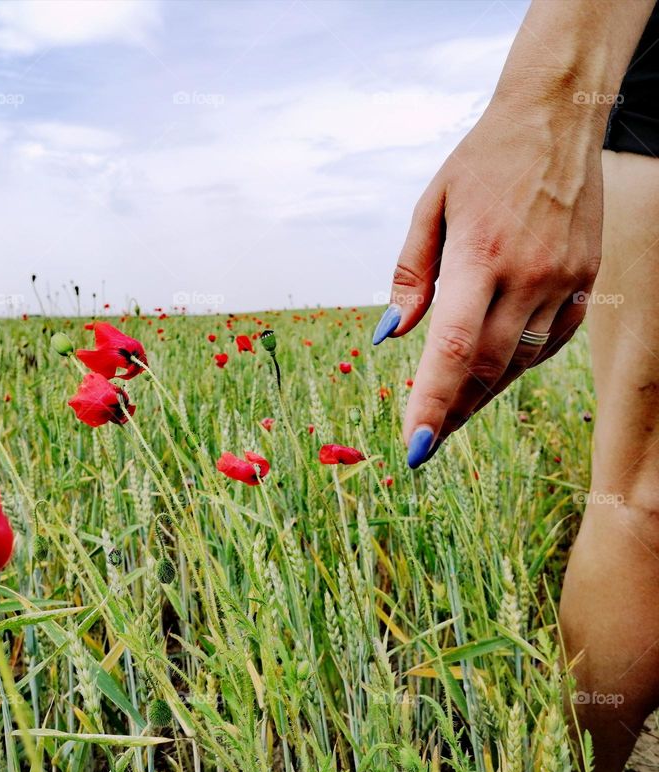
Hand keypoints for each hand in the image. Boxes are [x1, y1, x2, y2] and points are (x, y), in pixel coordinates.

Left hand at [374, 95, 603, 466]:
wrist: (557, 121)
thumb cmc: (481, 162)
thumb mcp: (431, 206)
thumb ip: (411, 275)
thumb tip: (391, 335)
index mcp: (480, 254)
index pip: (454, 347)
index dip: (432, 401)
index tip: (414, 446)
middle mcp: (528, 275)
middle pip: (487, 368)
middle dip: (451, 411)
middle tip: (423, 443)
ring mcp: (564, 281)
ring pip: (521, 362)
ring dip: (481, 395)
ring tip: (449, 416)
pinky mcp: (585, 282)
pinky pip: (551, 343)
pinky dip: (519, 364)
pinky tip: (495, 373)